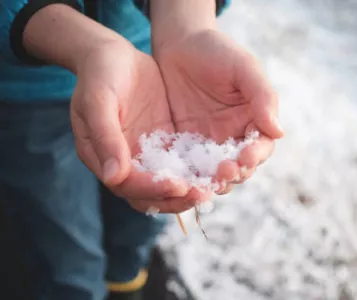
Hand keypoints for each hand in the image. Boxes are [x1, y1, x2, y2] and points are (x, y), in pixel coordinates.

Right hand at [70, 41, 203, 212]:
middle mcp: (126, 163)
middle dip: (177, 198)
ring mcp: (147, 154)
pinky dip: (197, 170)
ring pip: (169, 183)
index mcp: (103, 158)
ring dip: (190, 189)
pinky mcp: (164, 143)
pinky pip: (182, 163)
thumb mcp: (98, 100)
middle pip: (151, 194)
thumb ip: (106, 136)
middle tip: (203, 194)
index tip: (178, 186)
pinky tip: (219, 166)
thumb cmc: (100, 74)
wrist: (113, 56)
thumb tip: (114, 177)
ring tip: (216, 185)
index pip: (129, 185)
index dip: (153, 189)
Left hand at [154, 29, 283, 192]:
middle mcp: (234, 136)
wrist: (178, 44)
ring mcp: (209, 144)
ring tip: (207, 183)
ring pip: (217, 172)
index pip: (262, 146)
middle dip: (236, 173)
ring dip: (215, 181)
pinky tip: (184, 179)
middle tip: (224, 173)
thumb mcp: (243, 67)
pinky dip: (190, 176)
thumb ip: (263, 96)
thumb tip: (279, 132)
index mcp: (254, 120)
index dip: (256, 155)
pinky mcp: (185, 146)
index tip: (246, 157)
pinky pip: (191, 166)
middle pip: (241, 166)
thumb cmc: (216, 51)